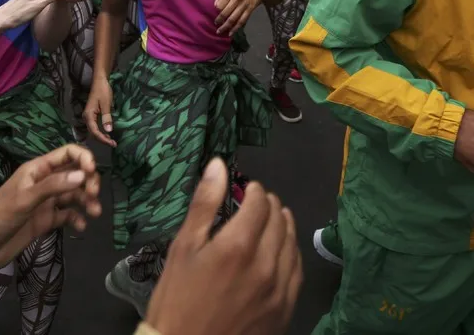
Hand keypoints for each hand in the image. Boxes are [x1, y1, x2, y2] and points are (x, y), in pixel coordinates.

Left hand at [0, 145, 101, 281]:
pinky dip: (77, 219)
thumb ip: (53, 186)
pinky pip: (67, 215)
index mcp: (36, 170)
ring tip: (95, 213)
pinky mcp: (44, 221)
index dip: (83, 159)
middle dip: (88, 182)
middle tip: (93, 197)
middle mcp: (43, 183)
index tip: (92, 173)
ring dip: (86, 201)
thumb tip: (84, 175)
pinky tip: (81, 227)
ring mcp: (44, 203)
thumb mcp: (24, 200)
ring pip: (73, 195)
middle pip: (75, 174)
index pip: (67, 154)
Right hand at [83, 77, 116, 147]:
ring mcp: (89, 117)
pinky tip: (108, 134)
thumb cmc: (103, 91)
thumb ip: (106, 117)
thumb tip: (108, 131)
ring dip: (102, 136)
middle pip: (93, 133)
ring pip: (94, 131)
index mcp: (88, 115)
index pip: (94, 131)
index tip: (112, 143)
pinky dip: (101, 132)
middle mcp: (86, 117)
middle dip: (102, 139)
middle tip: (114, 144)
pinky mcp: (92, 115)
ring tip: (112, 141)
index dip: (103, 139)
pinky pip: (95, 127)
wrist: (100, 81)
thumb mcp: (106, 104)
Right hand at [146, 158, 300, 334]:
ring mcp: (279, 288)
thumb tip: (218, 165)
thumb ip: (204, 205)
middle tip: (258, 202)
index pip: (260, 203)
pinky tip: (283, 249)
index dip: (254, 190)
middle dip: (269, 205)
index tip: (247, 189)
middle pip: (279, 220)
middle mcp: (265, 264)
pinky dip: (292, 252)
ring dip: (284, 225)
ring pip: (292, 243)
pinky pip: (297, 271)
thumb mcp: (183, 249)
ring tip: (275, 217)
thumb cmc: (177, 300)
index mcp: (238, 245)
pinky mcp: (285, 308)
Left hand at [214, 0, 269, 35]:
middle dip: (219, 21)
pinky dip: (236, 28)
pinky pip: (242, 21)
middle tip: (216, 26)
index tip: (215, 14)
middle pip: (225, 13)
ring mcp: (244, 5)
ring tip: (220, 32)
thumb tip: (215, 6)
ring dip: (226, 27)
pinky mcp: (250, 9)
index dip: (216, 11)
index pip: (219, 5)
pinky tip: (231, 33)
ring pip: (233, 19)